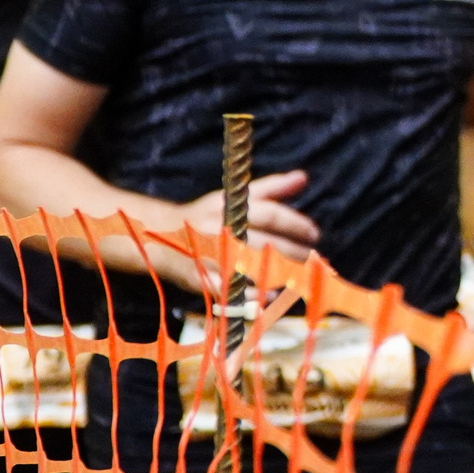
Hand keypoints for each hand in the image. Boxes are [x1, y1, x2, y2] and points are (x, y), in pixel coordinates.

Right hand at [171, 170, 319, 291]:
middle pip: (263, 243)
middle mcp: (218, 230)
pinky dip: (251, 295)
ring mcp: (207, 256)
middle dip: (293, 252)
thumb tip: (303, 177)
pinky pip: (228, 290)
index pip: (269, 215)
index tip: (315, 234)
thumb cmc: (207, 215)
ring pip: (248, 268)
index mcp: (229, 208)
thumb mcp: (234, 198)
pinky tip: (271, 294)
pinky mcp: (198, 278)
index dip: (296, 225)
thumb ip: (271, 189)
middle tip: (311, 258)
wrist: (158, 236)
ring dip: (276, 274)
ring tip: (299, 276)